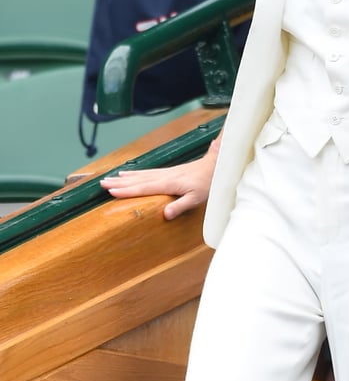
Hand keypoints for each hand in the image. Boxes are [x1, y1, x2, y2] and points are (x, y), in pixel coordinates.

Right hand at [100, 154, 214, 220]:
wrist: (214, 166)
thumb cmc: (206, 183)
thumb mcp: (196, 198)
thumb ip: (180, 206)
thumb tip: (165, 214)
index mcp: (168, 184)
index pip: (143, 188)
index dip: (127, 190)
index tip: (111, 191)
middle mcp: (163, 177)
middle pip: (137, 180)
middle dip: (119, 183)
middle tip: (102, 183)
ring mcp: (164, 173)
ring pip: (140, 175)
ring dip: (124, 178)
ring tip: (109, 178)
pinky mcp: (167, 172)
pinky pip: (146, 172)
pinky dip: (134, 173)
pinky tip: (127, 174)